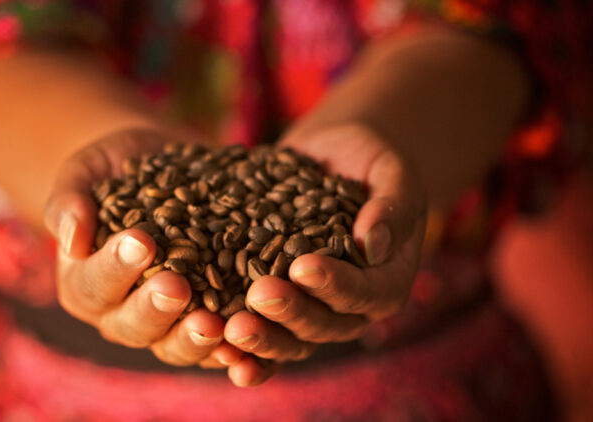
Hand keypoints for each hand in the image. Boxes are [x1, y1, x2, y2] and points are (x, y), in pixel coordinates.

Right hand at [43, 129, 235, 366]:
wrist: (166, 171)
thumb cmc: (118, 170)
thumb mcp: (89, 171)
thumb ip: (70, 199)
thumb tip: (68, 236)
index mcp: (83, 284)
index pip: (93, 283)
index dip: (115, 267)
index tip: (141, 241)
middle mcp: (119, 314)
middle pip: (132, 326)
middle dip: (155, 308)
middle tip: (177, 286)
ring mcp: (164, 326)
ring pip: (174, 347)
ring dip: (194, 340)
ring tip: (216, 324)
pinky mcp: (205, 324)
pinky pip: (216, 348)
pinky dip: (232, 350)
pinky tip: (248, 344)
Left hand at [222, 124, 426, 385]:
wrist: (329, 157)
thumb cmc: (368, 160)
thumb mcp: (390, 171)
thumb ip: (392, 206)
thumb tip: (372, 243)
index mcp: (387, 280)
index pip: (366, 293)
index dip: (335, 285)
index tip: (302, 267)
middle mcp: (351, 308)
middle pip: (324, 324)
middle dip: (291, 312)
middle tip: (260, 294)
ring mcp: (312, 311)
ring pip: (291, 340)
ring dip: (262, 338)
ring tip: (232, 329)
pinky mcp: (278, 308)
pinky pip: (264, 339)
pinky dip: (245, 353)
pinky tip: (221, 354)